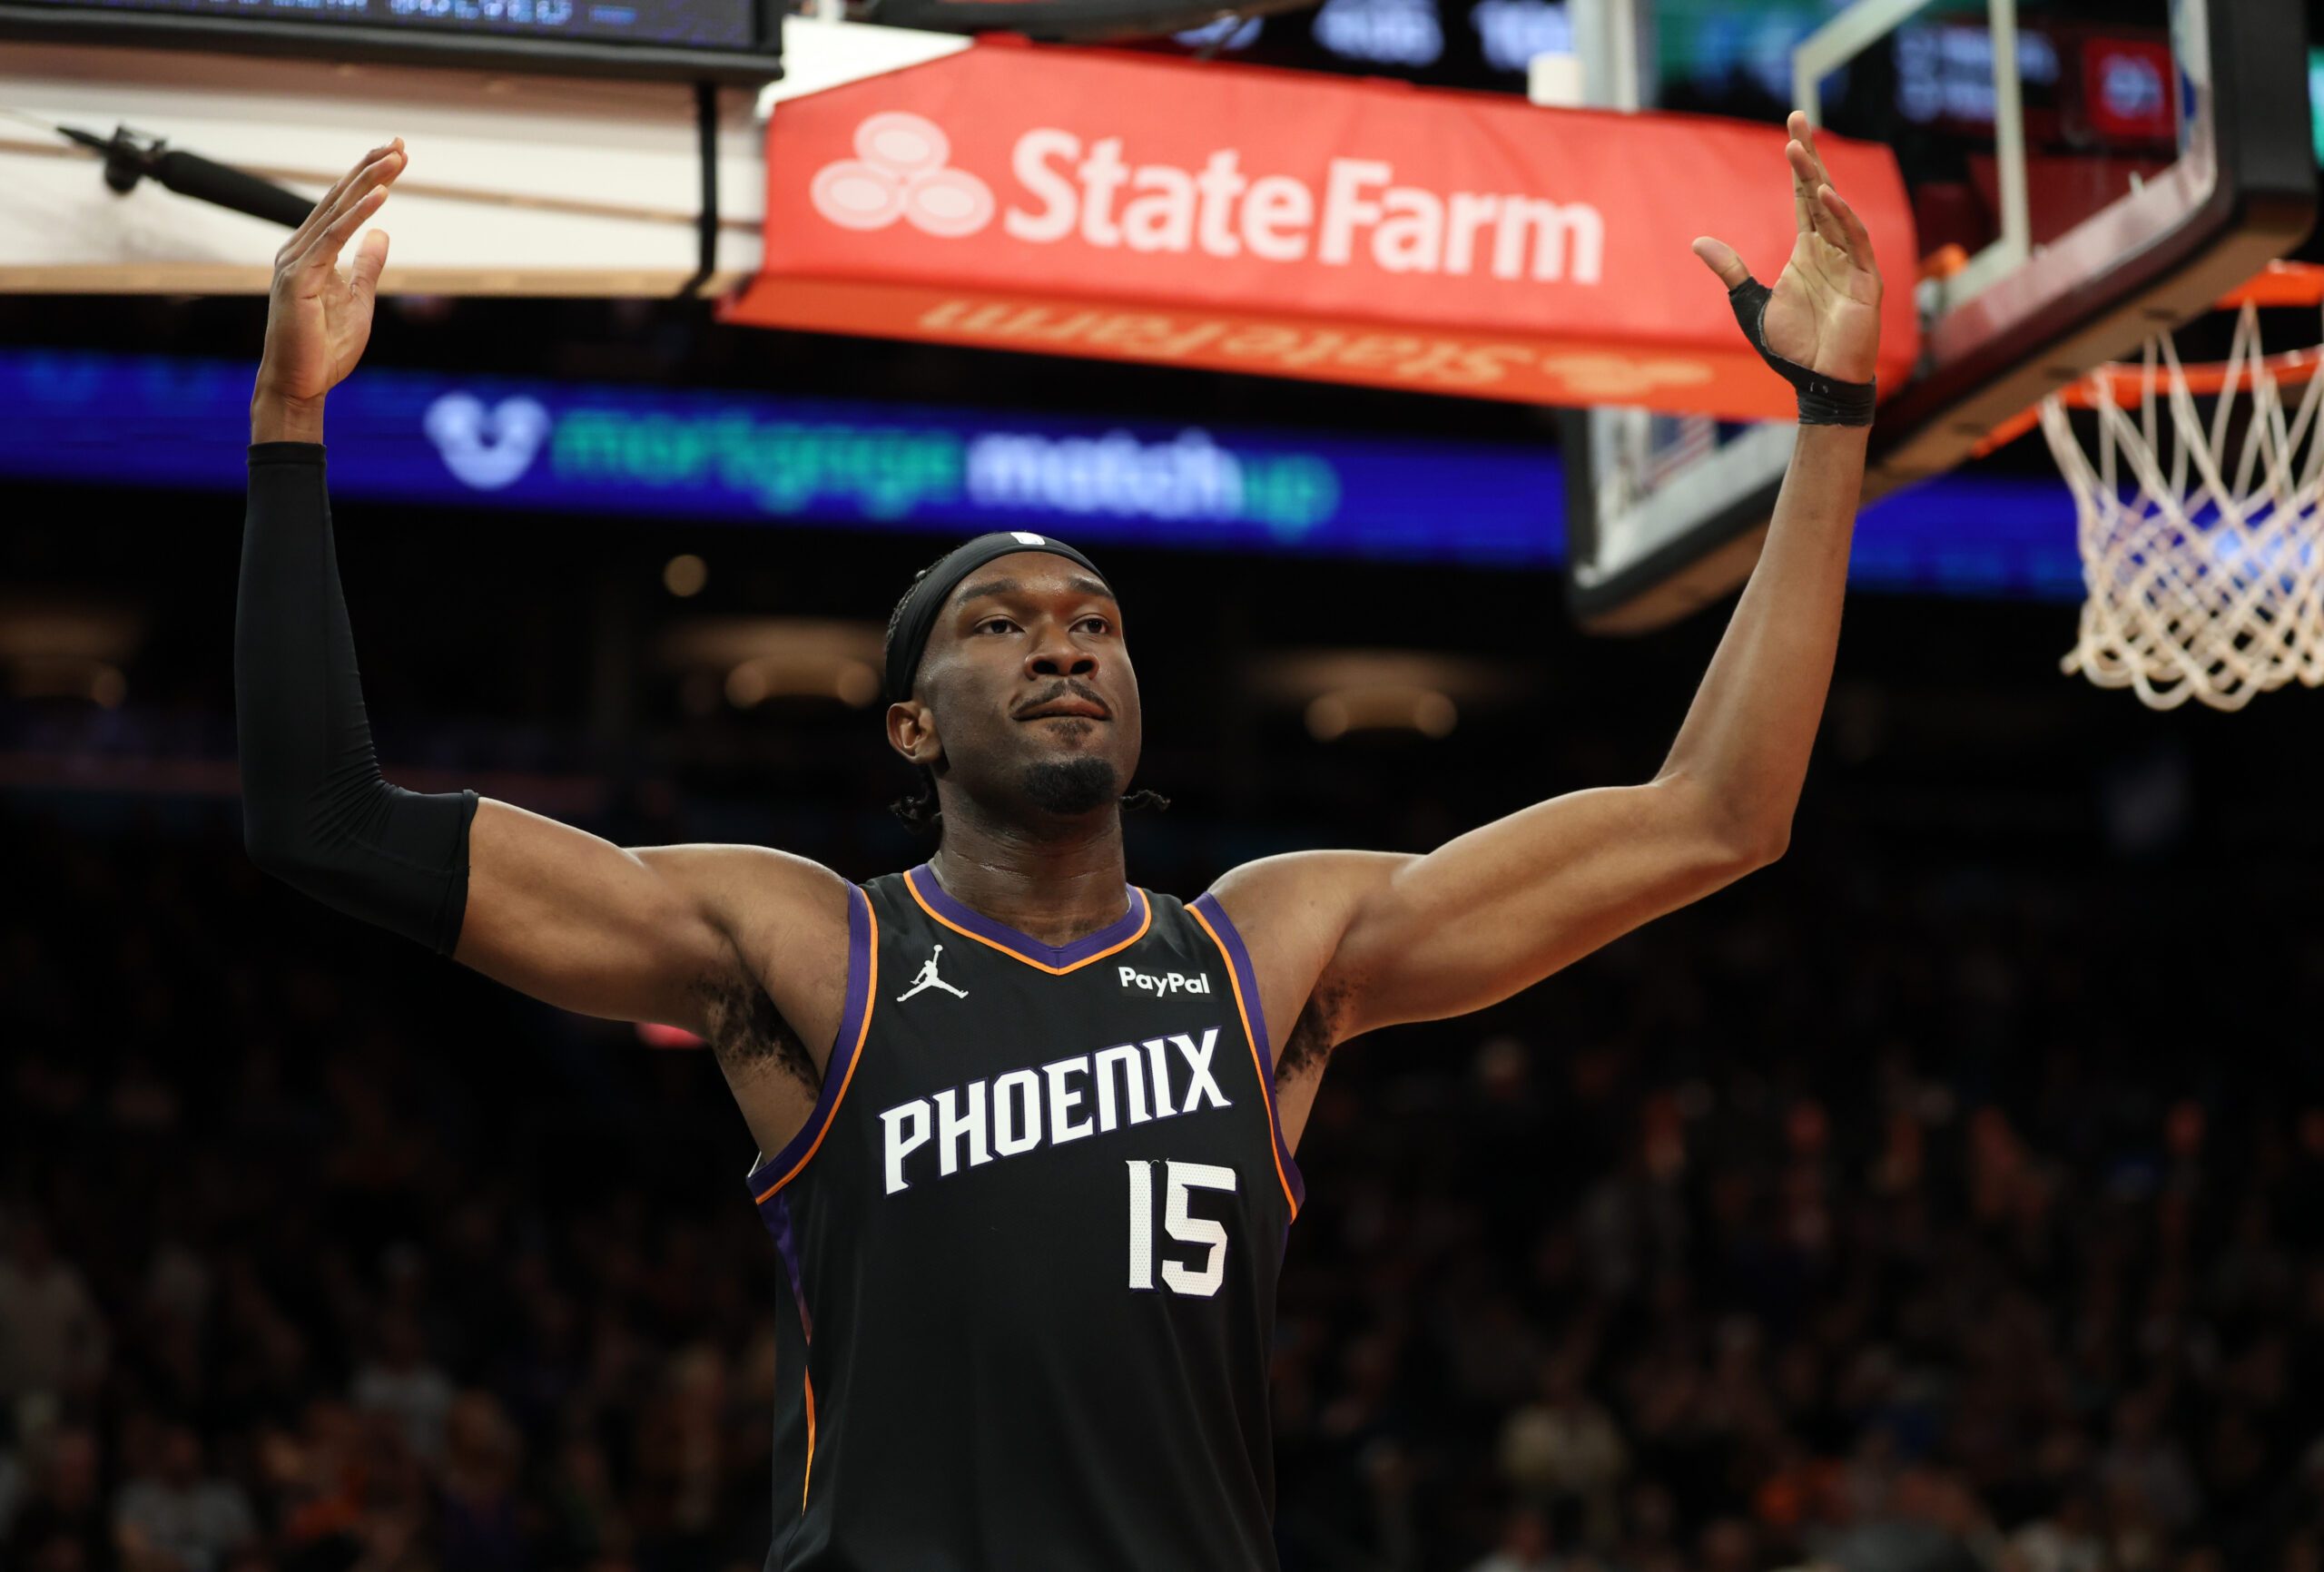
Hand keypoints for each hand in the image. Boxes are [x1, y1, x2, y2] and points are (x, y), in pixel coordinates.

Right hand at [251, 138, 405, 440]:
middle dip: (370, 169)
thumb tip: (383, 233)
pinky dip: (357, 215)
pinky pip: (333, 238)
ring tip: (396, 159)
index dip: (368, 178)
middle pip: (339, 198)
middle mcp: (298, 248)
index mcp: (311, 252)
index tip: (396, 155)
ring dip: (368, 183)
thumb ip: (367, 265)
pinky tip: (381, 196)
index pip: (342, 205)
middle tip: (400, 144)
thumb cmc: (324, 347)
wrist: (300, 384)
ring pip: (336, 210)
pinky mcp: (299, 277)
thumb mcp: (358, 299)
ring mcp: (295, 261)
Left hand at [1692, 111, 1881, 384]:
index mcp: (1809, 251)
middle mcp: (1832, 249)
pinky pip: (1857, 242)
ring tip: (1797, 151)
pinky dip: (1842, 218)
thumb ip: (1730, 271)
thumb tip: (1697, 240)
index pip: (1804, 197)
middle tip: (1797, 118)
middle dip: (1809, 157)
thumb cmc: (1793, 346)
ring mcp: (1852, 262)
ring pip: (1836, 211)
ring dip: (1817, 180)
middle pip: (1821, 192)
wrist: (1818, 383)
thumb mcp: (1750, 304)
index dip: (1799, 165)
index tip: (1791, 131)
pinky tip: (1825, 196)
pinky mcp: (1867, 281)